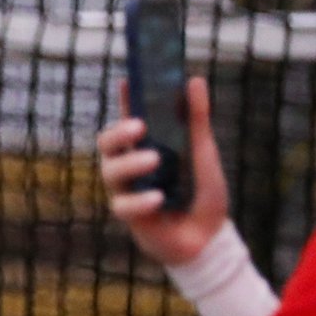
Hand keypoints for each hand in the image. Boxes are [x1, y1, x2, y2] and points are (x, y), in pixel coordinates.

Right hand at [97, 76, 230, 268]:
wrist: (208, 237)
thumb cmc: (203, 192)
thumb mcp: (203, 152)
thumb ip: (196, 119)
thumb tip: (193, 80)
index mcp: (147, 145)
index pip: (130, 116)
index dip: (126, 98)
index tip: (128, 79)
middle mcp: (130, 164)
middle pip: (107, 143)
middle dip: (118, 132)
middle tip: (140, 126)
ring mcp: (126, 189)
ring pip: (110, 171)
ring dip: (131, 164)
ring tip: (156, 161)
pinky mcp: (128, 214)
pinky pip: (123, 205)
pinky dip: (141, 200)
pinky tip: (159, 199)